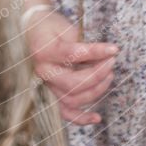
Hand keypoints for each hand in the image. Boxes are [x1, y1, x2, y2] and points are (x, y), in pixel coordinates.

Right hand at [23, 7, 118, 125]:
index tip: (114, 49)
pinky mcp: (51, 94)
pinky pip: (65, 113)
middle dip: (98, 74)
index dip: (96, 52)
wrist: (31, 31)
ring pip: (72, 100)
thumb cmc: (51, 27)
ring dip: (95, 91)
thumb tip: (105, 58)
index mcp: (44, 51)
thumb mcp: (66, 28)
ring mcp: (46, 85)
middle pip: (73, 83)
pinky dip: (81, 119)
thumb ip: (83, 44)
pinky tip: (97, 118)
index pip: (73, 54)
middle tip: (111, 61)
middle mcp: (43, 72)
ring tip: (109, 75)